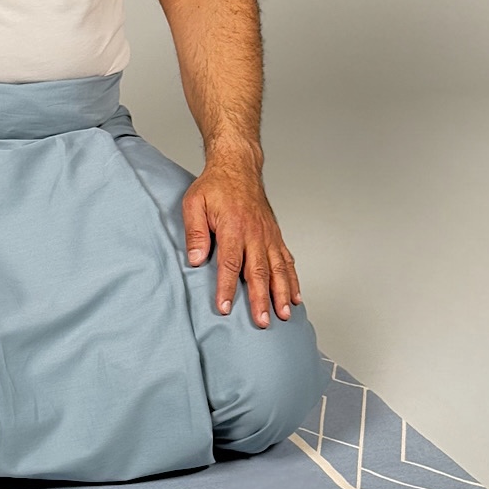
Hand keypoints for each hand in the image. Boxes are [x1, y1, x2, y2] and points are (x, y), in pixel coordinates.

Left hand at [182, 160, 301, 327]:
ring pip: (277, 269)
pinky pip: (286, 261)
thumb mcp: (194, 203)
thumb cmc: (214, 186)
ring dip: (281, 294)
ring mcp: (268, 236)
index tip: (224, 308)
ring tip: (283, 315)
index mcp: (233, 227)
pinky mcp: (275, 236)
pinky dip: (292, 280)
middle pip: (258, 271)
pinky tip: (294, 297)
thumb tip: (195, 260)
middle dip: (260, 299)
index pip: (230, 263)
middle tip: (262, 321)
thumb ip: (195, 232)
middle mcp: (254, 234)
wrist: (238, 167)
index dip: (226, 288)